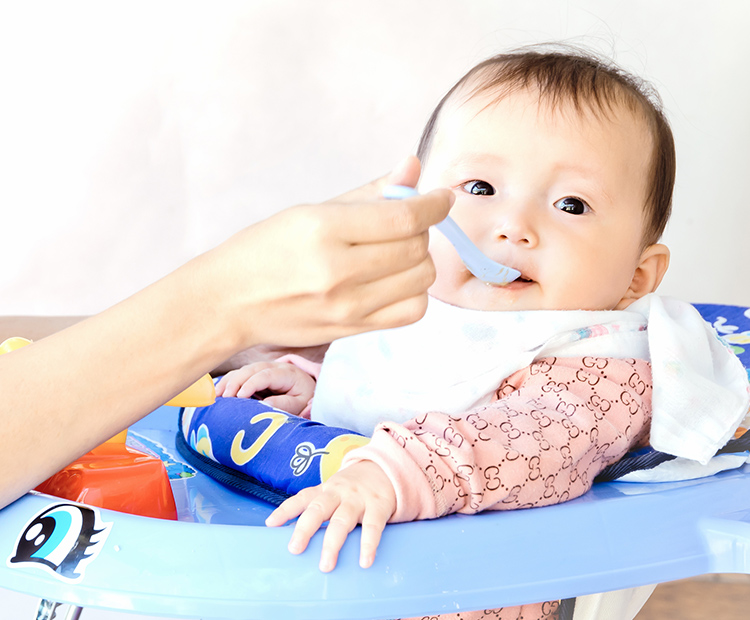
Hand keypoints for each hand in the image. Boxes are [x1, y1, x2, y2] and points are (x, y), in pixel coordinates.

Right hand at [203, 156, 453, 349]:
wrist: (229, 302)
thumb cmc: (265, 250)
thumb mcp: (310, 210)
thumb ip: (368, 193)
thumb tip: (413, 167)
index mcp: (323, 229)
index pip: (402, 217)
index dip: (433, 204)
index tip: (441, 197)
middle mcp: (337, 270)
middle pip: (416, 248)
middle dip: (422, 230)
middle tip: (406, 224)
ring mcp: (346, 306)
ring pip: (420, 280)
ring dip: (420, 261)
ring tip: (397, 253)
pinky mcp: (351, 331)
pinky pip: (410, 312)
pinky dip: (414, 292)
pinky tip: (396, 281)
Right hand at [215, 361, 314, 414]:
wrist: (308, 388)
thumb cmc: (304, 398)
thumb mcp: (300, 403)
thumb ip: (285, 404)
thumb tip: (264, 405)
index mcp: (287, 373)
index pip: (266, 375)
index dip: (252, 384)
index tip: (240, 396)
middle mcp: (274, 367)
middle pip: (251, 370)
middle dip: (236, 382)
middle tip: (225, 398)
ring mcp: (263, 368)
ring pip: (243, 370)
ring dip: (228, 382)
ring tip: (216, 396)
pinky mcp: (255, 374)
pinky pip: (239, 375)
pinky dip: (227, 382)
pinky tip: (218, 392)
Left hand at [265, 461, 395, 571]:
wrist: (386, 468)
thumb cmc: (353, 488)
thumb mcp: (333, 492)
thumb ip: (315, 507)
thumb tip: (291, 532)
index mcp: (326, 490)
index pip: (302, 498)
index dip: (286, 510)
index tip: (271, 524)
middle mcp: (339, 493)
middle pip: (319, 509)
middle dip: (305, 529)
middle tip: (295, 549)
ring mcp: (358, 500)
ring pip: (342, 521)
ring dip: (333, 543)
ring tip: (326, 565)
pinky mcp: (378, 506)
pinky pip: (372, 527)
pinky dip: (368, 544)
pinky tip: (364, 560)